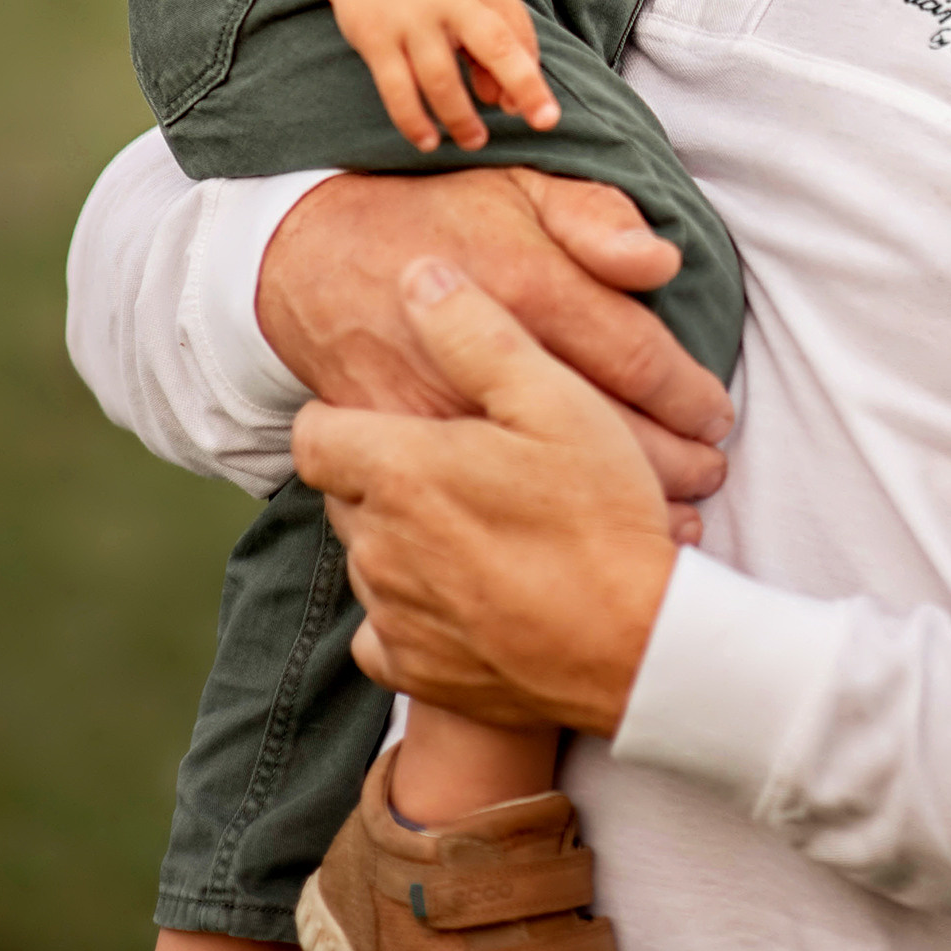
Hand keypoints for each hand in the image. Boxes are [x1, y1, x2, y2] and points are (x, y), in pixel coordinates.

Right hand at [257, 167, 732, 526]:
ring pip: (552, 488)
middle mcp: (490, 358)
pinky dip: (539, 535)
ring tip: (672, 519)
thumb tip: (661, 264)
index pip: (638, 357)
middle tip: (709, 474)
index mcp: (532, 286)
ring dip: (622, 511)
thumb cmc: (438, 215)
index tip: (716, 416)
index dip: (691, 396)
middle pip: (608, 434)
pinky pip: (481, 514)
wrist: (316, 257)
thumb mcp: (522, 185)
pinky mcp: (398, 460)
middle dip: (674, 464)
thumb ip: (596, 218)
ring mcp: (441, 417)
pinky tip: (583, 544)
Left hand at [294, 258, 678, 735]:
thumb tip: (417, 276)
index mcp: (397, 472)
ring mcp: (393, 617)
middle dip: (384, 472)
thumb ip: (476, 332)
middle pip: (345, 493)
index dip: (344, 415)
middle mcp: (376, 548)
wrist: (637, 650)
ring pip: (369, 559)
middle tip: (461, 461)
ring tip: (483, 525)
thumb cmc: (599, 515)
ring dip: (404, 539)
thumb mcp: (554, 399)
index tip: (395, 410)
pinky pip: (387, 632)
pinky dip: (416, 609)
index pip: (313, 433)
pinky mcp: (418, 674)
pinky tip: (473, 590)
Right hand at [324, 0, 560, 152]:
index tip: (540, 112)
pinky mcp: (374, 39)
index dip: (531, 74)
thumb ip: (495, 34)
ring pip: (442, 80)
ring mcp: (409, 20)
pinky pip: (397, 90)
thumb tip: (503, 101)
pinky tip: (428, 141)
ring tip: (474, 141)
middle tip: (543, 122)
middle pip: (494, 45)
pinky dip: (414, 121)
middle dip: (523, 85)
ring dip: (462, 118)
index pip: (518, 30)